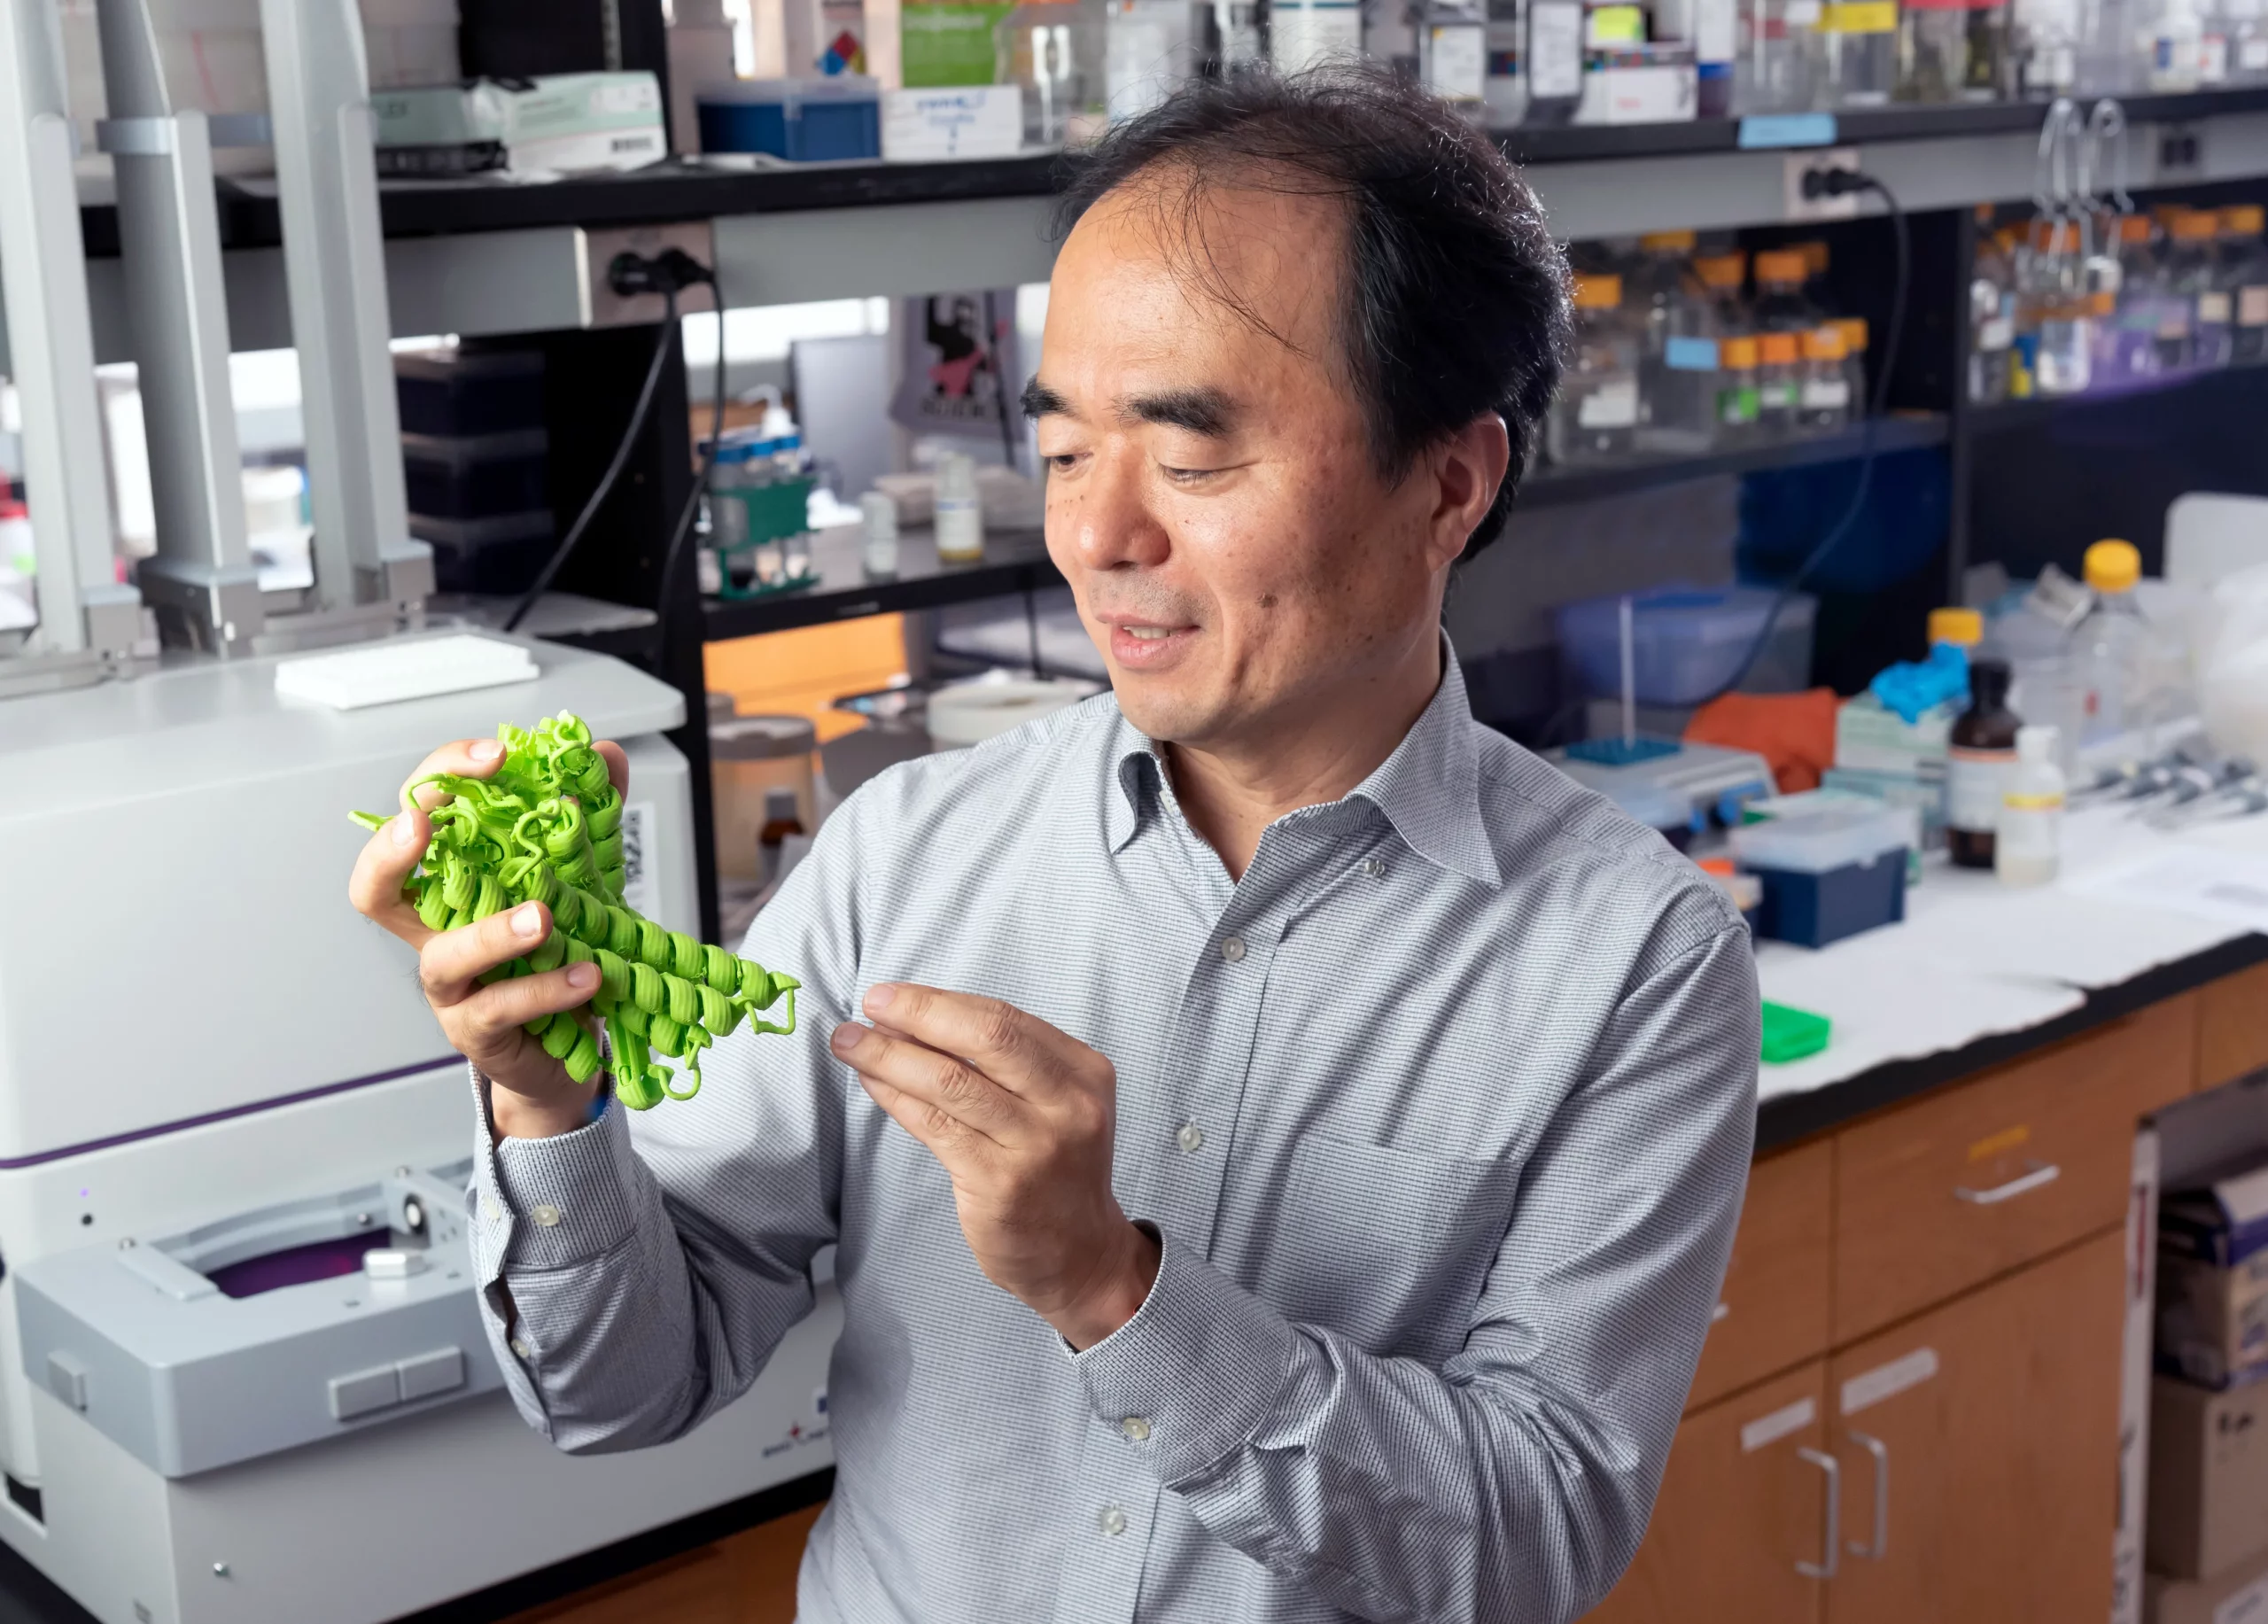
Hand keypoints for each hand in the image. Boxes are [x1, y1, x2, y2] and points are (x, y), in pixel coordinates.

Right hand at [346, 735, 631, 1139]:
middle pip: (375, 886)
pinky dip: (544, 989)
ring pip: (443, 956)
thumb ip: (591, 814)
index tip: (496, 756)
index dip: (442, 778)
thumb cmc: (558, 953)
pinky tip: (585, 975)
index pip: (419, 814)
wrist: (569, 1045)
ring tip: (543, 917)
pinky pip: (499, 1008)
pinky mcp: (477, 1030)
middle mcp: (436, 931)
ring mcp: (451, 985)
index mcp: (452, 881)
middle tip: (428, 822)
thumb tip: (603, 752)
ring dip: (491, 932)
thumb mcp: (580, 877)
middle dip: (391, 849)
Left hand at [830, 985, 1158, 1348]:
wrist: (1080, 1253)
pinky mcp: (999, 1184)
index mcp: (1084, 1072)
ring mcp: (1036, 1146)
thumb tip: (914, 1018)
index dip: (941, 1001)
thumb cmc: (1054, 1168)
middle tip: (871, 1003)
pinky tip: (871, 1081)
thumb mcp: (1056, 1105)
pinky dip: (896, 1098)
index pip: (1005, 1018)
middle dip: (919, 1013)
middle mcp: (1068, 1105)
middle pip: (986, 1038)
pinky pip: (935, 1126)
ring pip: (951, 1082)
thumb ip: (1003, 1064)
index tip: (893, 995)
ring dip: (890, 1055)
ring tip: (849, 1041)